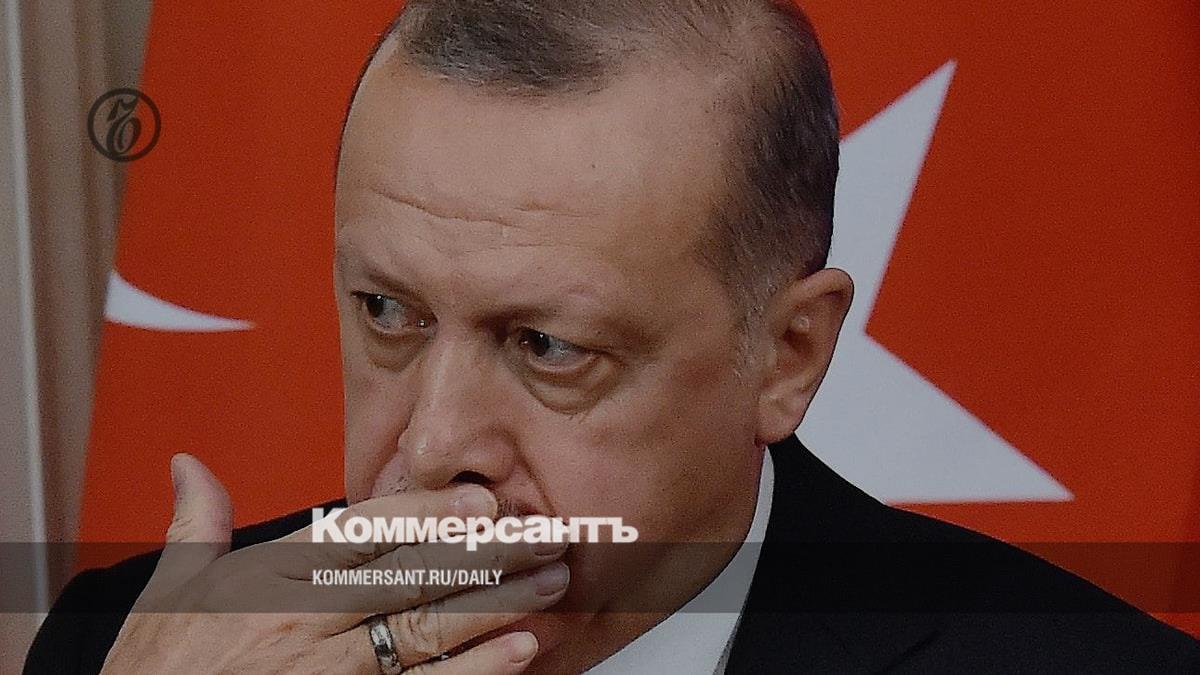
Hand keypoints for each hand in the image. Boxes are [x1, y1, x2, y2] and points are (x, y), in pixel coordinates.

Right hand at [100, 454, 567, 673]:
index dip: (426, 514)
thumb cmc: (157, 672)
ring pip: (428, 631)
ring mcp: (329, 674)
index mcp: (271, 577)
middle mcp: (306, 621)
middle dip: (488, 554)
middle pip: (413, 576)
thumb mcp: (167, 594)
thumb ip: (195, 525)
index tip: (483, 500)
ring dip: (498, 606)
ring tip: (551, 584)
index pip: (362, 534)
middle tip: (549, 534)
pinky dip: (474, 672)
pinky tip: (520, 651)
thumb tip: (190, 465)